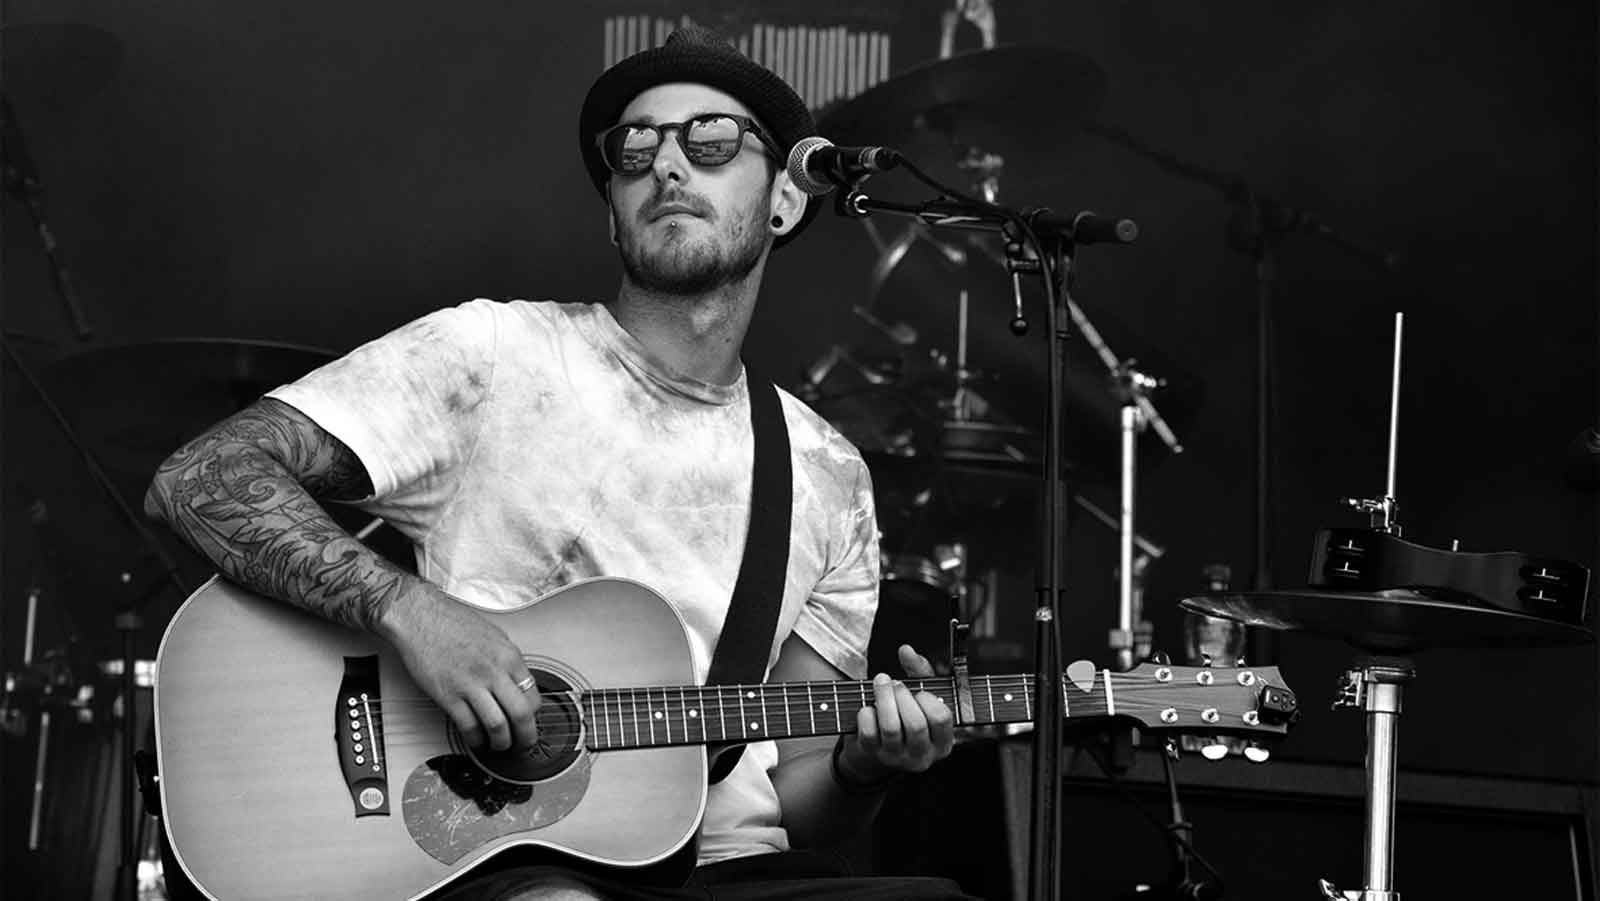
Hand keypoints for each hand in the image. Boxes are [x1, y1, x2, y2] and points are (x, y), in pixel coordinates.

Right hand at [376, 580, 539, 750]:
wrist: (419, 615)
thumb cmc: (452, 621)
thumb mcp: (494, 636)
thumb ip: (507, 661)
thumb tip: (517, 684)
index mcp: (509, 655)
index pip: (533, 695)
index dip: (534, 715)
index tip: (530, 722)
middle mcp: (494, 671)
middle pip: (521, 715)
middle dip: (526, 737)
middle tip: (524, 745)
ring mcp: (471, 684)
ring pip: (498, 726)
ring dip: (502, 743)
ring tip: (500, 746)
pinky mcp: (448, 695)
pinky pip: (469, 726)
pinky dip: (476, 739)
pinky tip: (476, 740)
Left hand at [842, 644, 955, 780]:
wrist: (876, 746)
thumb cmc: (906, 715)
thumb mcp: (920, 695)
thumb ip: (919, 671)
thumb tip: (906, 651)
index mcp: (941, 742)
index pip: (941, 719)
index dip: (928, 699)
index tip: (919, 691)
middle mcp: (921, 756)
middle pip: (915, 724)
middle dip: (902, 696)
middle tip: (895, 683)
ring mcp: (896, 758)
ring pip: (891, 728)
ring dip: (883, 697)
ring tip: (881, 682)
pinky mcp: (872, 755)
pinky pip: (868, 732)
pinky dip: (866, 713)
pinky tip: (868, 706)